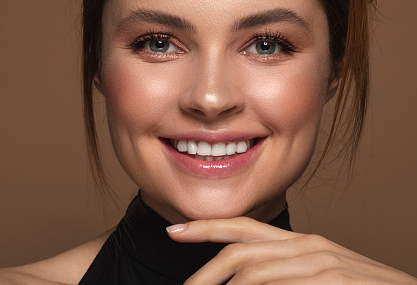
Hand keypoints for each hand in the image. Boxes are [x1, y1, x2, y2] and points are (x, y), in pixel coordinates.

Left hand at [167, 217, 416, 283]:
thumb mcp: (318, 276)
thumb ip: (284, 276)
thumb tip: (242, 281)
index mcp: (299, 243)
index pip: (244, 228)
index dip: (207, 228)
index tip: (175, 232)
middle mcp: (306, 247)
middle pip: (239, 253)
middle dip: (203, 274)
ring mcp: (320, 264)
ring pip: (253, 273)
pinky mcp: (331, 282)